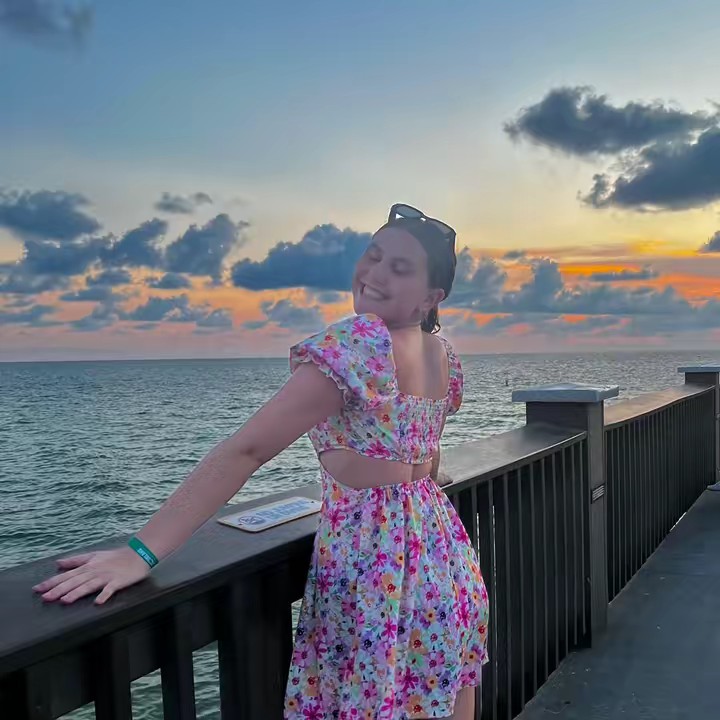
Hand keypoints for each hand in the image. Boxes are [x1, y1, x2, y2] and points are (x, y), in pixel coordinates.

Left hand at [32, 546, 150, 604]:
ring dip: (77, 592)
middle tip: (45, 598)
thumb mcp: (93, 555)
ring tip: (65, 601)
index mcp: (88, 566)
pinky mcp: (118, 581)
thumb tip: (57, 563)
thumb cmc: (115, 556)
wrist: (138, 553)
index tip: (38, 590)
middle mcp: (94, 571)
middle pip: (75, 581)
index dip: (52, 582)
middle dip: (59, 589)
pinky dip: (104, 595)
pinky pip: (110, 589)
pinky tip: (98, 602)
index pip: (66, 575)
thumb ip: (75, 560)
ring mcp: (106, 576)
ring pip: (89, 585)